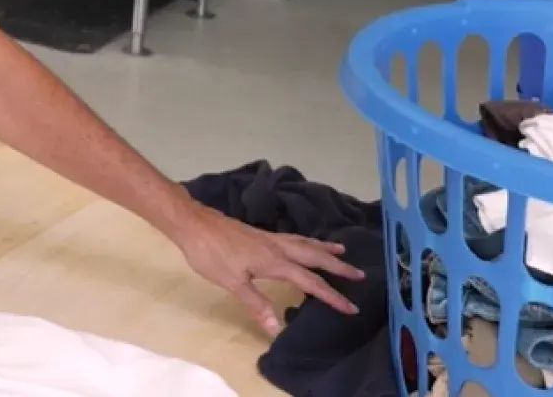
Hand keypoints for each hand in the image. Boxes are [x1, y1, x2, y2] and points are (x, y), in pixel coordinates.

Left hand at [168, 205, 363, 336]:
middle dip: (337, 267)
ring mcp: (268, 238)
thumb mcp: (233, 283)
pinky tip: (302, 243)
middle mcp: (277, 247)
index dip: (331, 296)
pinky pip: (292, 237)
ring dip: (324, 249)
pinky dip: (306, 241)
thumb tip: (277, 329)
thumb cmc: (211, 254)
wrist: (193, 223)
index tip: (351, 308)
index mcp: (275, 262)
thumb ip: (257, 304)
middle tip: (360, 274)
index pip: (310, 282)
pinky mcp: (258, 234)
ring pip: (304, 243)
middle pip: (314, 257)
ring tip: (341, 251)